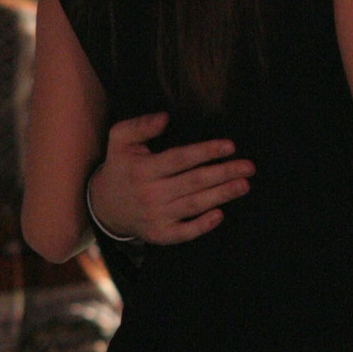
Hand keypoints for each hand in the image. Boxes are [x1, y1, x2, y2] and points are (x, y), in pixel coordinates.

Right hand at [88, 111, 254, 243]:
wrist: (103, 206)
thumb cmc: (120, 168)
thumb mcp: (119, 140)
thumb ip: (140, 125)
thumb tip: (165, 117)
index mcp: (143, 169)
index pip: (181, 159)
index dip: (206, 152)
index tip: (230, 146)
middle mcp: (150, 193)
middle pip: (193, 182)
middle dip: (224, 173)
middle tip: (249, 166)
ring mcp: (155, 216)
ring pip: (194, 205)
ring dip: (221, 195)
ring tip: (244, 185)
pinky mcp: (159, 234)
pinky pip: (184, 233)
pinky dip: (202, 226)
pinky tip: (220, 214)